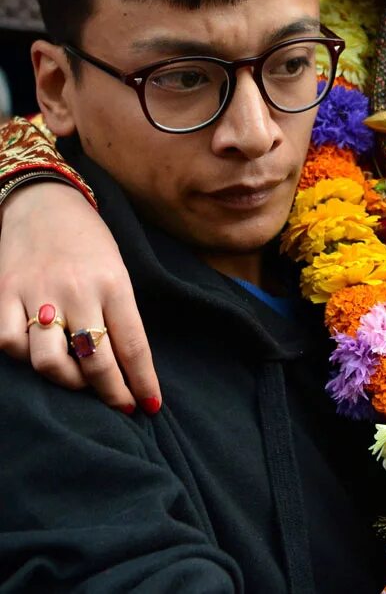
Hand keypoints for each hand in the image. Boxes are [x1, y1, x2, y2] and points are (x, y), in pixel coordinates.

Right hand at [0, 182, 160, 413]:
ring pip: (49, 361)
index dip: (142, 381)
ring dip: (67, 382)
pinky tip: (38, 353)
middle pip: (95, 360)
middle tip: (121, 405)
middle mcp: (77, 290)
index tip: (150, 405)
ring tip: (79, 381)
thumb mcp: (116, 268)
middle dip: (111, 393)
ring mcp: (37, 293)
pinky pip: (9, 343)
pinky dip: (23, 357)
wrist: (44, 201)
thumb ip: (119, 310)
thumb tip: (125, 364)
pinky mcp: (4, 293)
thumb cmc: (88, 239)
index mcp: (113, 282)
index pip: (132, 344)